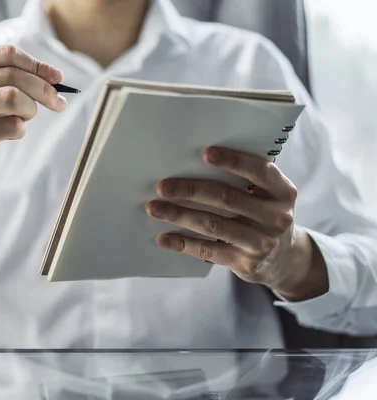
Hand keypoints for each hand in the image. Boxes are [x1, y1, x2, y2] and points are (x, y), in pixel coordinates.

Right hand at [0, 46, 65, 222]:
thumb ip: (11, 80)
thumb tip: (54, 78)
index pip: (7, 54)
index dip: (37, 65)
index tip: (57, 78)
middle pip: (13, 75)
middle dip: (44, 89)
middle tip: (58, 103)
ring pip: (12, 97)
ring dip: (30, 109)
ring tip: (24, 119)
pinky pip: (11, 126)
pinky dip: (20, 130)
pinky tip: (10, 134)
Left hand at [146, 147, 328, 300]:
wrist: (286, 260)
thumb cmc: (265, 215)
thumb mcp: (268, 196)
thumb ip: (245, 180)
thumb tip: (194, 162)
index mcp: (283, 192)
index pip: (259, 171)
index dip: (233, 161)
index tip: (205, 153)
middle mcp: (276, 217)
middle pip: (227, 198)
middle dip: (190, 190)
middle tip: (162, 186)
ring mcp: (262, 242)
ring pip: (213, 225)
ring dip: (179, 215)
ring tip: (154, 208)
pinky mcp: (246, 263)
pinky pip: (209, 251)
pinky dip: (183, 244)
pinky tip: (163, 237)